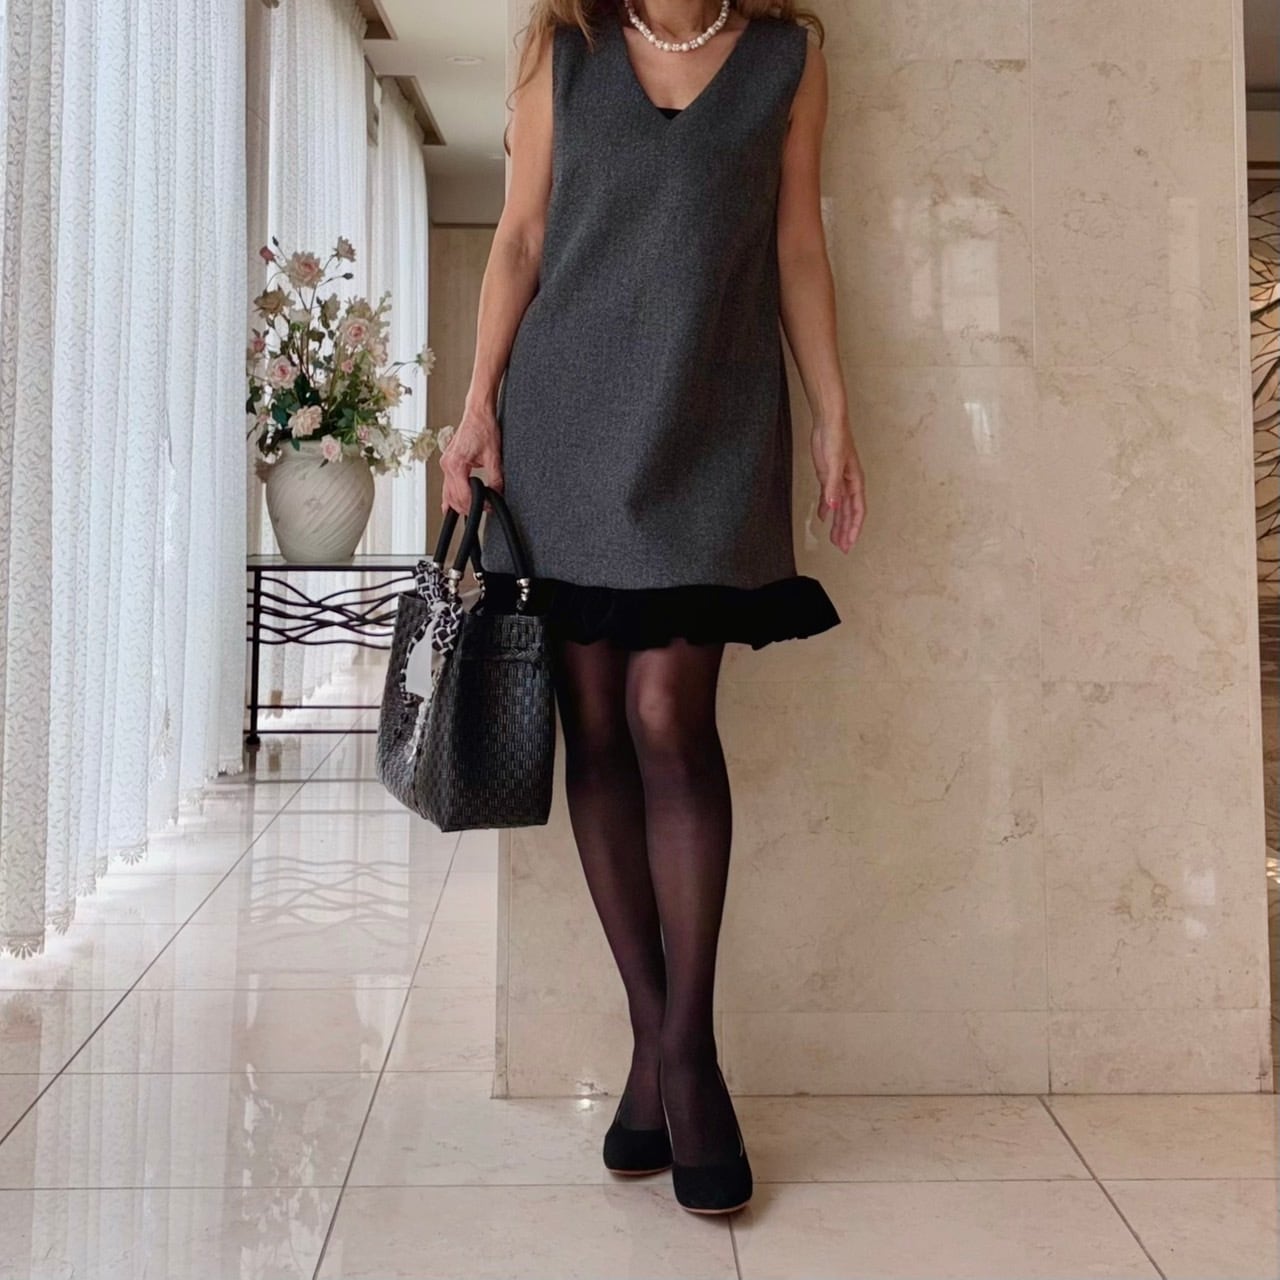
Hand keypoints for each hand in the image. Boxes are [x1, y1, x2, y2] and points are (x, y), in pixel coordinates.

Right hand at [439, 402, 503, 514]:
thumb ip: (496, 478)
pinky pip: (446, 485)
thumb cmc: (483, 428)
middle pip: (453, 498)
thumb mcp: (494, 456)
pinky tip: (451, 506)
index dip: (476, 505)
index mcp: (456, 464)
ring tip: (474, 507)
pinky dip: (450, 496)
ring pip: (447, 493)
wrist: (478, 413)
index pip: (463, 495)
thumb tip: (498, 493)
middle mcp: (447, 465)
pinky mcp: (448, 462)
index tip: (488, 506)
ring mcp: (445, 464)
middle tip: (485, 508)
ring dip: (459, 504)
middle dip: (468, 507)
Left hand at [811, 423, 865, 552]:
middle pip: (849, 513)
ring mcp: (838, 480)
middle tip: (842, 548)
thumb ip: (832, 487)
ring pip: (840, 507)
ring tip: (835, 539)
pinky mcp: (827, 475)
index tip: (849, 543)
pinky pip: (830, 497)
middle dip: (846, 531)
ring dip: (838, 523)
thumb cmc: (836, 437)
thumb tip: (833, 508)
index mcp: (855, 481)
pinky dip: (827, 508)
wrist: (828, 422)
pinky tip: (824, 517)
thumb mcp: (833, 465)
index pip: (857, 511)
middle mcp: (849, 483)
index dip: (854, 529)